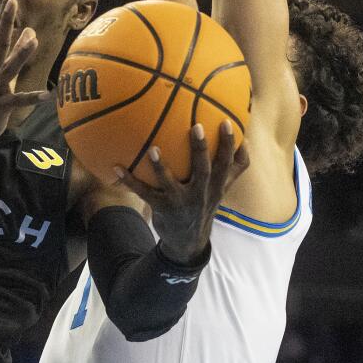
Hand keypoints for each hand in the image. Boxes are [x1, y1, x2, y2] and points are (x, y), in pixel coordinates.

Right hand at [0, 0, 48, 145]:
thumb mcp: (0, 71)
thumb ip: (15, 52)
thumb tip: (30, 31)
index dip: (4, 13)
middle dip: (5, 21)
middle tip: (12, 0)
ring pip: (6, 69)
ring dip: (19, 55)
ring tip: (33, 41)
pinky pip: (14, 101)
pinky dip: (29, 98)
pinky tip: (45, 95)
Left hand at [114, 121, 249, 261]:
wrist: (188, 241)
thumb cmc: (204, 204)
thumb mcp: (222, 190)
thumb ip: (235, 168)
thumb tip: (246, 140)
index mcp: (216, 186)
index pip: (228, 164)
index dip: (229, 144)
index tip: (226, 121)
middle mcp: (201, 194)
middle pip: (204, 170)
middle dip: (201, 149)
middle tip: (196, 126)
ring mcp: (180, 202)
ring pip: (171, 183)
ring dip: (161, 167)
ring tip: (153, 149)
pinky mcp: (162, 208)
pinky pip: (144, 193)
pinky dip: (129, 180)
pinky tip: (116, 166)